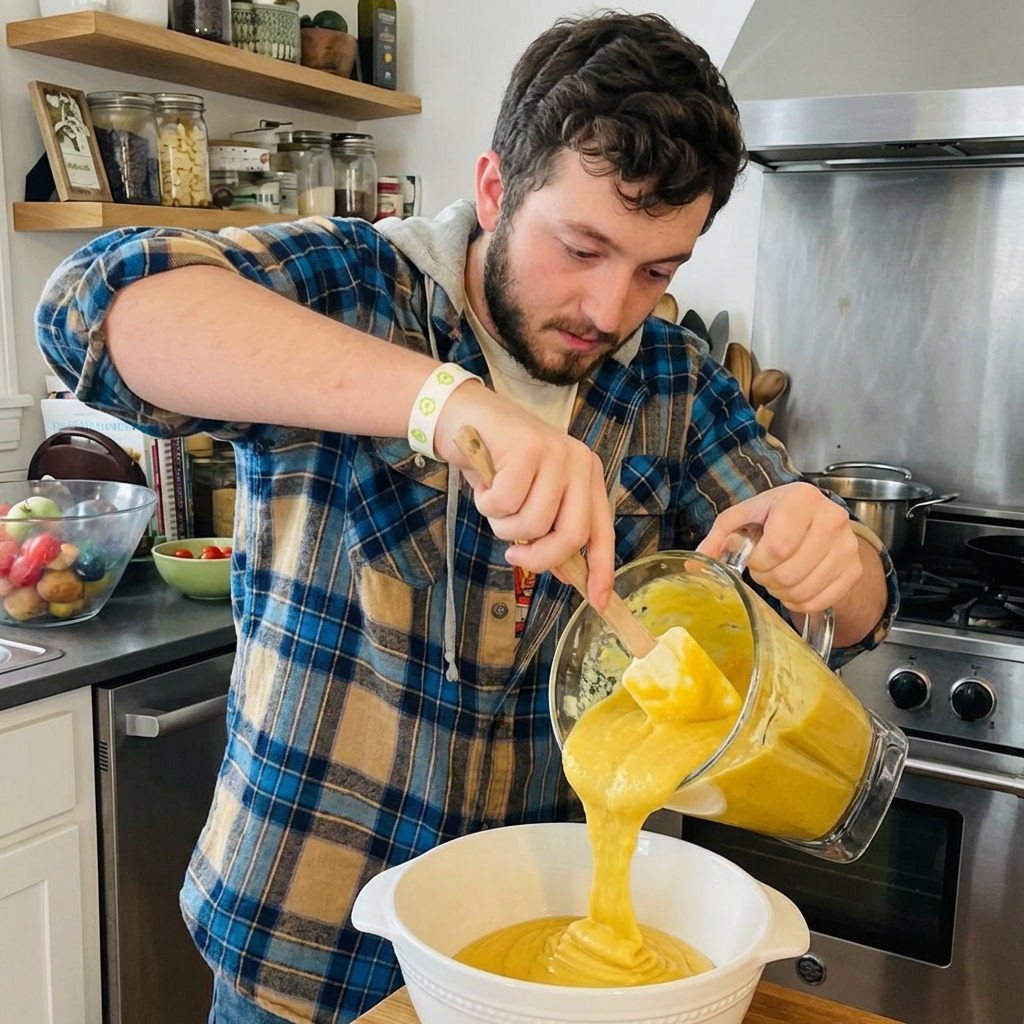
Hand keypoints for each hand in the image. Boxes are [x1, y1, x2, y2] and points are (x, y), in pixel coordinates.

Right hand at [434, 382, 614, 608]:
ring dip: (503, 525)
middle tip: (514, 555)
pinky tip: (484, 483)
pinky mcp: (528, 448)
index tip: (597, 601)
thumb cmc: (498, 463)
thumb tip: (568, 574)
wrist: (464, 417)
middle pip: (571, 535)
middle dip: (539, 557)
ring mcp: (556, 453)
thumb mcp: (530, 500)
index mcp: (588, 478)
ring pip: (533, 523)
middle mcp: (580, 463)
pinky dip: (487, 503)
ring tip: (494, 502)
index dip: (601, 570)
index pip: (601, 532)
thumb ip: (550, 530)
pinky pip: (506, 503)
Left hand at [696, 482, 861, 614]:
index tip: (753, 556)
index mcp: (801, 498)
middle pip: (789, 572)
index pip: (777, 548)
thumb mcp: (741, 519)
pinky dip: (800, 601)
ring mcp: (847, 545)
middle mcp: (831, 518)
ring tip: (778, 574)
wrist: (814, 520)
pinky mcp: (853, 570)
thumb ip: (718, 539)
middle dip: (768, 577)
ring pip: (804, 590)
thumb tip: (695, 565)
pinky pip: (819, 602)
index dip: (758, 562)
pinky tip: (794, 584)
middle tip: (765, 567)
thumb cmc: (771, 518)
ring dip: (782, 590)